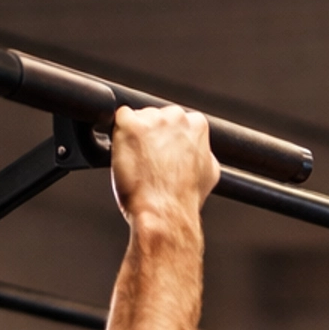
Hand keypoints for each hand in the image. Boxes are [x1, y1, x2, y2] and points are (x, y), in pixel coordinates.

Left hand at [109, 103, 219, 224]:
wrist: (165, 213)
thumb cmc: (183, 200)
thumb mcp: (208, 174)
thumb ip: (203, 153)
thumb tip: (200, 151)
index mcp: (197, 125)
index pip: (178, 121)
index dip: (169, 138)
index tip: (164, 152)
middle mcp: (176, 117)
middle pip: (157, 116)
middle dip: (152, 135)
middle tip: (150, 161)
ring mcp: (152, 119)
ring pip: (139, 119)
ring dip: (136, 136)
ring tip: (139, 164)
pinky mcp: (129, 125)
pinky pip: (121, 119)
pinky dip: (120, 136)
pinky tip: (127, 155)